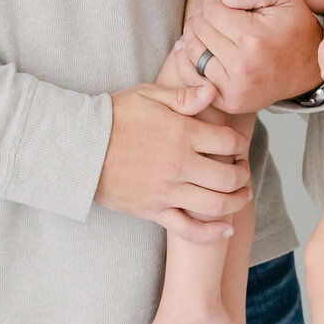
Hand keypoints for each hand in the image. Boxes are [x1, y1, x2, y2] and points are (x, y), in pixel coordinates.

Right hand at [95, 82, 252, 241]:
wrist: (80, 147)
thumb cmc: (114, 116)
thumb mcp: (149, 95)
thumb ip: (184, 96)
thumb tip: (213, 91)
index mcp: (182, 133)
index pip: (229, 142)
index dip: (241, 143)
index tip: (239, 145)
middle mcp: (179, 165)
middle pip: (229, 177)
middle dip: (243, 175)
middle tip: (244, 170)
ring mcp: (167, 191)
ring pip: (215, 205)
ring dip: (236, 202)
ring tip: (242, 196)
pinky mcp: (154, 210)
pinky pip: (188, 229)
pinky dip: (211, 233)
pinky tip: (227, 229)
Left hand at [174, 0, 322, 112]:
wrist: (309, 69)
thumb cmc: (295, 28)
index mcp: (253, 39)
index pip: (211, 11)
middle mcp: (242, 67)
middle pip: (199, 30)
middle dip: (200, 13)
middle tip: (210, 7)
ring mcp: (234, 88)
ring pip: (192, 52)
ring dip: (192, 34)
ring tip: (204, 24)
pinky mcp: (229, 102)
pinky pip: (195, 78)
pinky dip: (187, 61)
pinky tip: (193, 46)